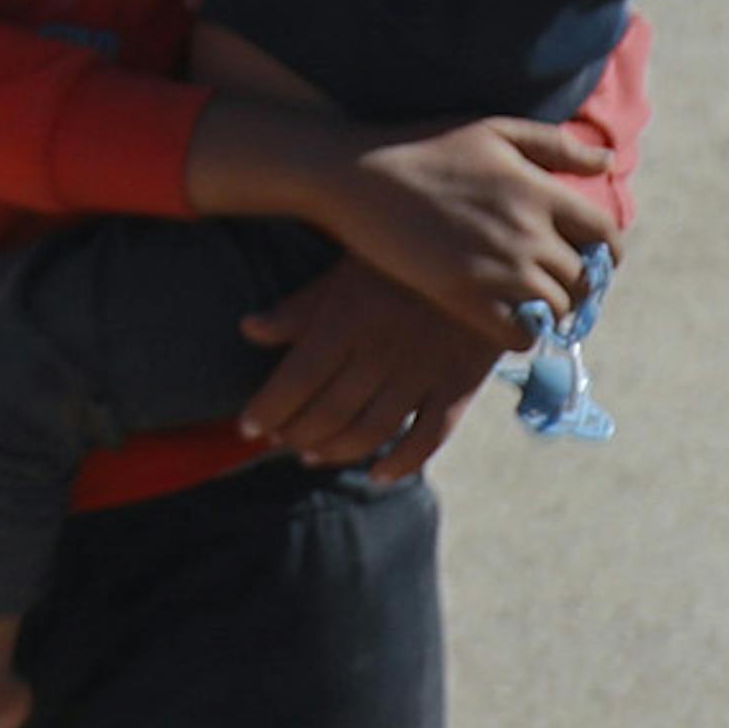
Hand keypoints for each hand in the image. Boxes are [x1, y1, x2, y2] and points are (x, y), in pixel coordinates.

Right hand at [195, 99, 612, 339]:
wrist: (359, 175)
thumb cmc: (426, 146)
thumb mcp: (494, 130)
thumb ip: (555, 146)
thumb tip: (607, 162)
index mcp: (540, 191)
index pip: (606, 235)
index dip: (606, 253)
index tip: (588, 258)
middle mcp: (528, 233)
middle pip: (583, 280)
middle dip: (577, 286)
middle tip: (556, 285)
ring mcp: (498, 268)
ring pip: (555, 310)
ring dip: (549, 311)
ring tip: (529, 302)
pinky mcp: (465, 297)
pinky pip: (519, 335)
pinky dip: (520, 333)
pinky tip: (503, 318)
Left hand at [233, 262, 504, 476]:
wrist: (482, 254)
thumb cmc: (398, 263)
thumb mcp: (343, 272)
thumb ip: (299, 308)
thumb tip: (248, 329)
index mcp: (347, 319)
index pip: (297, 378)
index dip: (268, 409)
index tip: (246, 427)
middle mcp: (382, 351)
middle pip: (330, 411)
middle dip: (296, 434)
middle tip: (277, 441)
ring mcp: (423, 371)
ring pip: (372, 430)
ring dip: (336, 452)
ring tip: (311, 455)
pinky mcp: (459, 386)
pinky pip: (428, 437)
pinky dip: (401, 463)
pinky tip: (376, 473)